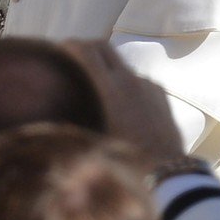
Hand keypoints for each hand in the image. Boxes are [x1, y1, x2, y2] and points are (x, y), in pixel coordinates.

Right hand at [59, 39, 184, 164]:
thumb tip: (50, 125)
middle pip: (104, 47)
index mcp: (112, 89)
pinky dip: (123, 83)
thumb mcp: (93, 144)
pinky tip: (120, 104)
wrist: (169, 175)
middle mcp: (131, 80)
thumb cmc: (126, 163)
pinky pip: (137, 81)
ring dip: (105, 67)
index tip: (55, 49)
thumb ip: (75, 125)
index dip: (69, 45)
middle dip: (85, 46)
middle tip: (70, 58)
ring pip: (121, 65)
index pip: (87, 51)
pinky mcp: (161, 94)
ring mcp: (149, 85)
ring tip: (94, 88)